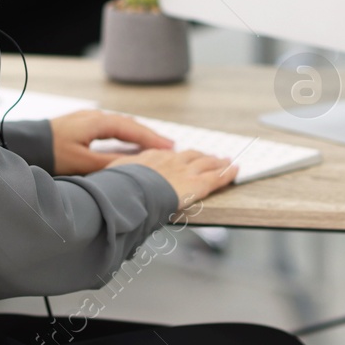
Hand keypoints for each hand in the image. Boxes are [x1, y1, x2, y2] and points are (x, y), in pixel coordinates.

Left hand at [50, 109, 173, 175]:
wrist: (25, 143)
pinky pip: (110, 128)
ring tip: (153, 145)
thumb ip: (109, 164)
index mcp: (97, 122)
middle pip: (129, 124)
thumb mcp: (82, 163)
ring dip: (137, 135)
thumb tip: (133, 166)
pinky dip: (124, 135)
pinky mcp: (81, 125)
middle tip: (168, 146)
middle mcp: (94, 117)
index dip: (152, 139)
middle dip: (149, 136)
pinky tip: (127, 143)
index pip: (132, 129)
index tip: (169, 146)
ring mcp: (87, 119)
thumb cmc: (50, 152)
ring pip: (120, 125)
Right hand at [108, 147, 238, 207]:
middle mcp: (170, 160)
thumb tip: (108, 183)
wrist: (132, 189)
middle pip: (191, 155)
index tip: (183, 157)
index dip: (179, 157)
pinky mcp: (196, 183)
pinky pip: (217, 177)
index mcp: (151, 157)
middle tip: (211, 156)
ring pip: (206, 164)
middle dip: (202, 156)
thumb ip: (117, 177)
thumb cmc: (119, 185)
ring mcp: (185, 170)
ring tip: (225, 161)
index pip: (169, 156)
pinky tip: (236, 170)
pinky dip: (227, 173)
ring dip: (217, 162)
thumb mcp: (113, 176)